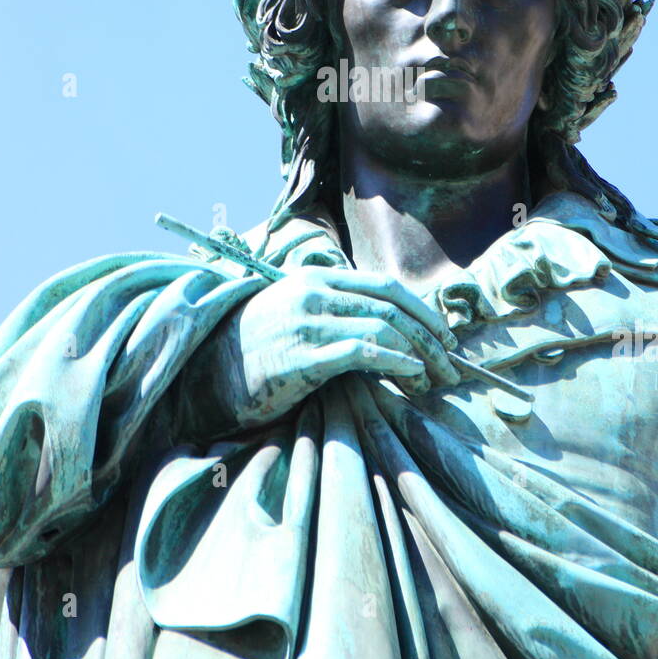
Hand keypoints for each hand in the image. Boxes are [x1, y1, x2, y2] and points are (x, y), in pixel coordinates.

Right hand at [212, 265, 461, 427]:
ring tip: (434, 381)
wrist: (206, 371)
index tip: (445, 336)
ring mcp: (308, 322)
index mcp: (317, 277)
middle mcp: (315, 292)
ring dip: (419, 355)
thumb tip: (389, 326)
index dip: (422, 310)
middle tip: (451, 365)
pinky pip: (362, 351)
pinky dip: (396, 361)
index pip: (385, 285)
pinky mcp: (302, 356)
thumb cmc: (256, 346)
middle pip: (391, 306)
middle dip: (430, 336)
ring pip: (383, 327)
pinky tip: (411, 376)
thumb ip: (334, 309)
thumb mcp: (296, 312)